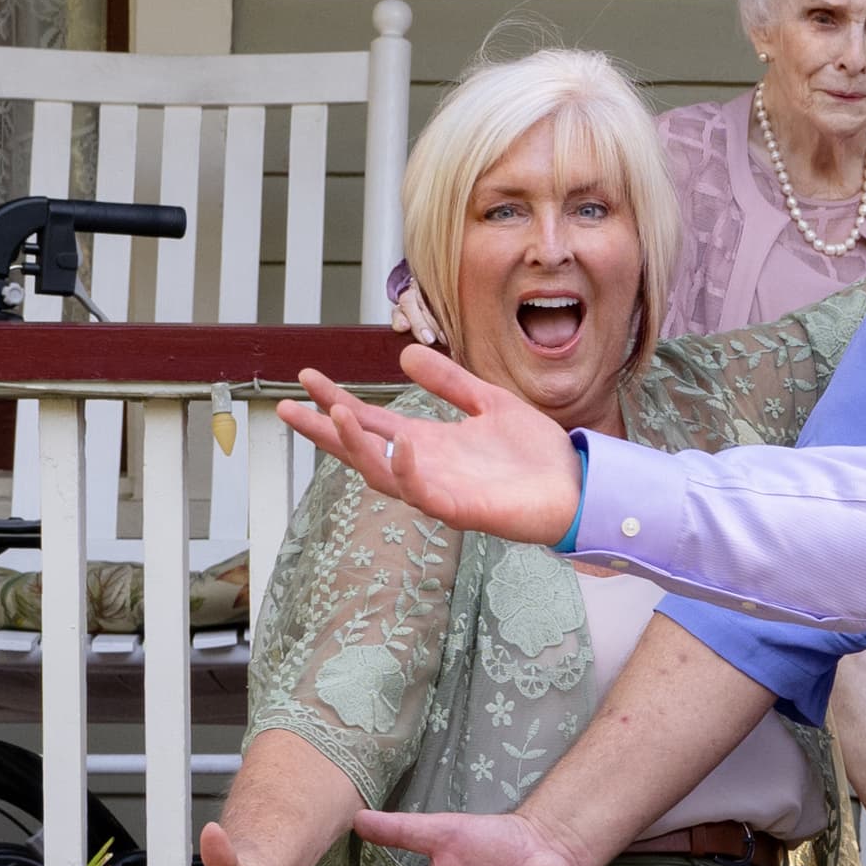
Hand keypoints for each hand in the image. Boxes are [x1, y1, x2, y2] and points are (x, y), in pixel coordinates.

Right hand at [284, 350, 579, 547]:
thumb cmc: (536, 453)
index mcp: (428, 444)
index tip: (306, 378)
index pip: (371, 422)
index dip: (336, 401)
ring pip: (382, 474)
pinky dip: (409, 469)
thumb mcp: (488, 401)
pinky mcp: (463, 511)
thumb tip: (406, 355)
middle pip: (361, 450)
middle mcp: (426, 469)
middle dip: (324, 431)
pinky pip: (425, 494)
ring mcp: (440, 491)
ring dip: (357, 446)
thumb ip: (449, 381)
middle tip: (287, 408)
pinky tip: (401, 442)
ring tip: (335, 413)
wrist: (577, 484)